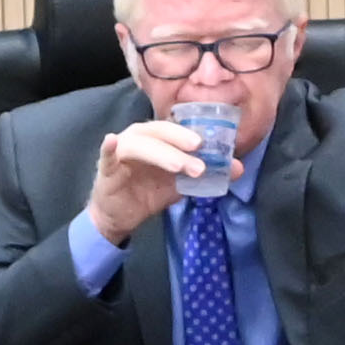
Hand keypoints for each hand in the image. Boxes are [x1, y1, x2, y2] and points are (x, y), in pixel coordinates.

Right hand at [84, 117, 209, 245]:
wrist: (122, 216)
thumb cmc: (151, 191)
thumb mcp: (182, 184)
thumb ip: (207, 174)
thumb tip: (238, 168)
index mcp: (159, 138)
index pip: (177, 128)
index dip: (195, 132)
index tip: (215, 142)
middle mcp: (140, 137)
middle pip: (160, 131)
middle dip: (180, 139)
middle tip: (199, 148)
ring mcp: (122, 150)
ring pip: (140, 144)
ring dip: (161, 153)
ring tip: (180, 166)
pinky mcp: (106, 167)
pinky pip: (106, 155)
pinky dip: (108, 147)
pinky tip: (111, 141)